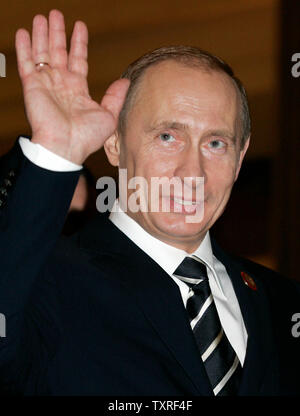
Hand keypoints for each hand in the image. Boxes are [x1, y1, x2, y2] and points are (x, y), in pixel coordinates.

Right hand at [15, 10, 128, 164]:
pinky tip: (23, 32)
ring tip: (41, 16)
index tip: (80, 26)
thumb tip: (125, 81)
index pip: (78, 59)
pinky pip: (26, 63)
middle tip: (56, 14)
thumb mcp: (108, 116)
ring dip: (41, 34)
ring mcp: (46, 84)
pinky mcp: (32, 86)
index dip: (78, 43)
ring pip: (42, 53)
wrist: (66, 147)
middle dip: (57, 33)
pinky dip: (24, 47)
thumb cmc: (86, 137)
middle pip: (58, 52)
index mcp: (77, 89)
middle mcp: (61, 84)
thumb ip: (115, 97)